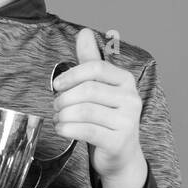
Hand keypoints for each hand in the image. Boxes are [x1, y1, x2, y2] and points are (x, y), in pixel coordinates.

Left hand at [52, 28, 145, 181]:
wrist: (121, 154)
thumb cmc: (106, 117)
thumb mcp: (99, 87)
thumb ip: (90, 61)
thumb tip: (84, 32)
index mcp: (125, 81)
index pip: (95, 68)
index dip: (71, 75)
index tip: (56, 85)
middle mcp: (131, 99)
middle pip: (88, 90)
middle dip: (64, 99)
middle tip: (56, 107)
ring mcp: (128, 121)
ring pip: (85, 111)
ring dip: (63, 115)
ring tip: (58, 119)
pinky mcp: (119, 142)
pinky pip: (87, 131)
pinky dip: (68, 129)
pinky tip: (61, 129)